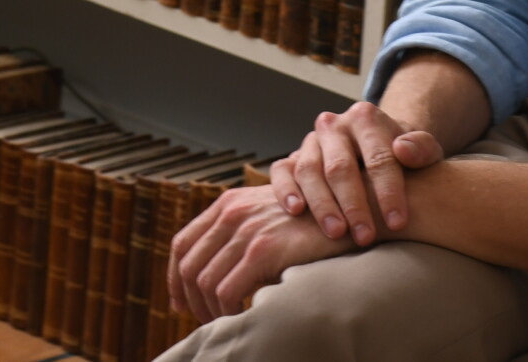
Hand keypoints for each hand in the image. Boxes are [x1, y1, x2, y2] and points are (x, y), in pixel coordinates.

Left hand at [170, 181, 351, 322]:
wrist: (353, 216)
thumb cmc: (315, 226)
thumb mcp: (269, 221)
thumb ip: (242, 238)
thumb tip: (215, 280)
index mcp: (227, 204)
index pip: (183, 243)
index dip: (175, 277)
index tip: (180, 302)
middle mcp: (230, 212)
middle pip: (188, 264)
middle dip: (190, 299)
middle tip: (203, 320)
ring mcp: (245, 229)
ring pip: (204, 281)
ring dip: (208, 309)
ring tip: (223, 323)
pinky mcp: (263, 249)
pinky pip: (227, 290)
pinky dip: (226, 310)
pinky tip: (240, 318)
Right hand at [268, 102, 444, 244]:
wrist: (377, 148)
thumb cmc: (404, 156)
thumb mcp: (423, 149)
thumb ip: (422, 148)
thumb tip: (404, 151)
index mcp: (366, 118)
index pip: (378, 157)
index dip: (388, 191)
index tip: (398, 222)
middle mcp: (334, 126)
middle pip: (340, 167)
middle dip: (353, 205)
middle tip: (365, 236)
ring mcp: (310, 141)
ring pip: (309, 170)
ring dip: (322, 204)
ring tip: (336, 233)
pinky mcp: (291, 157)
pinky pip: (281, 171)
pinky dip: (285, 190)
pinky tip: (296, 211)